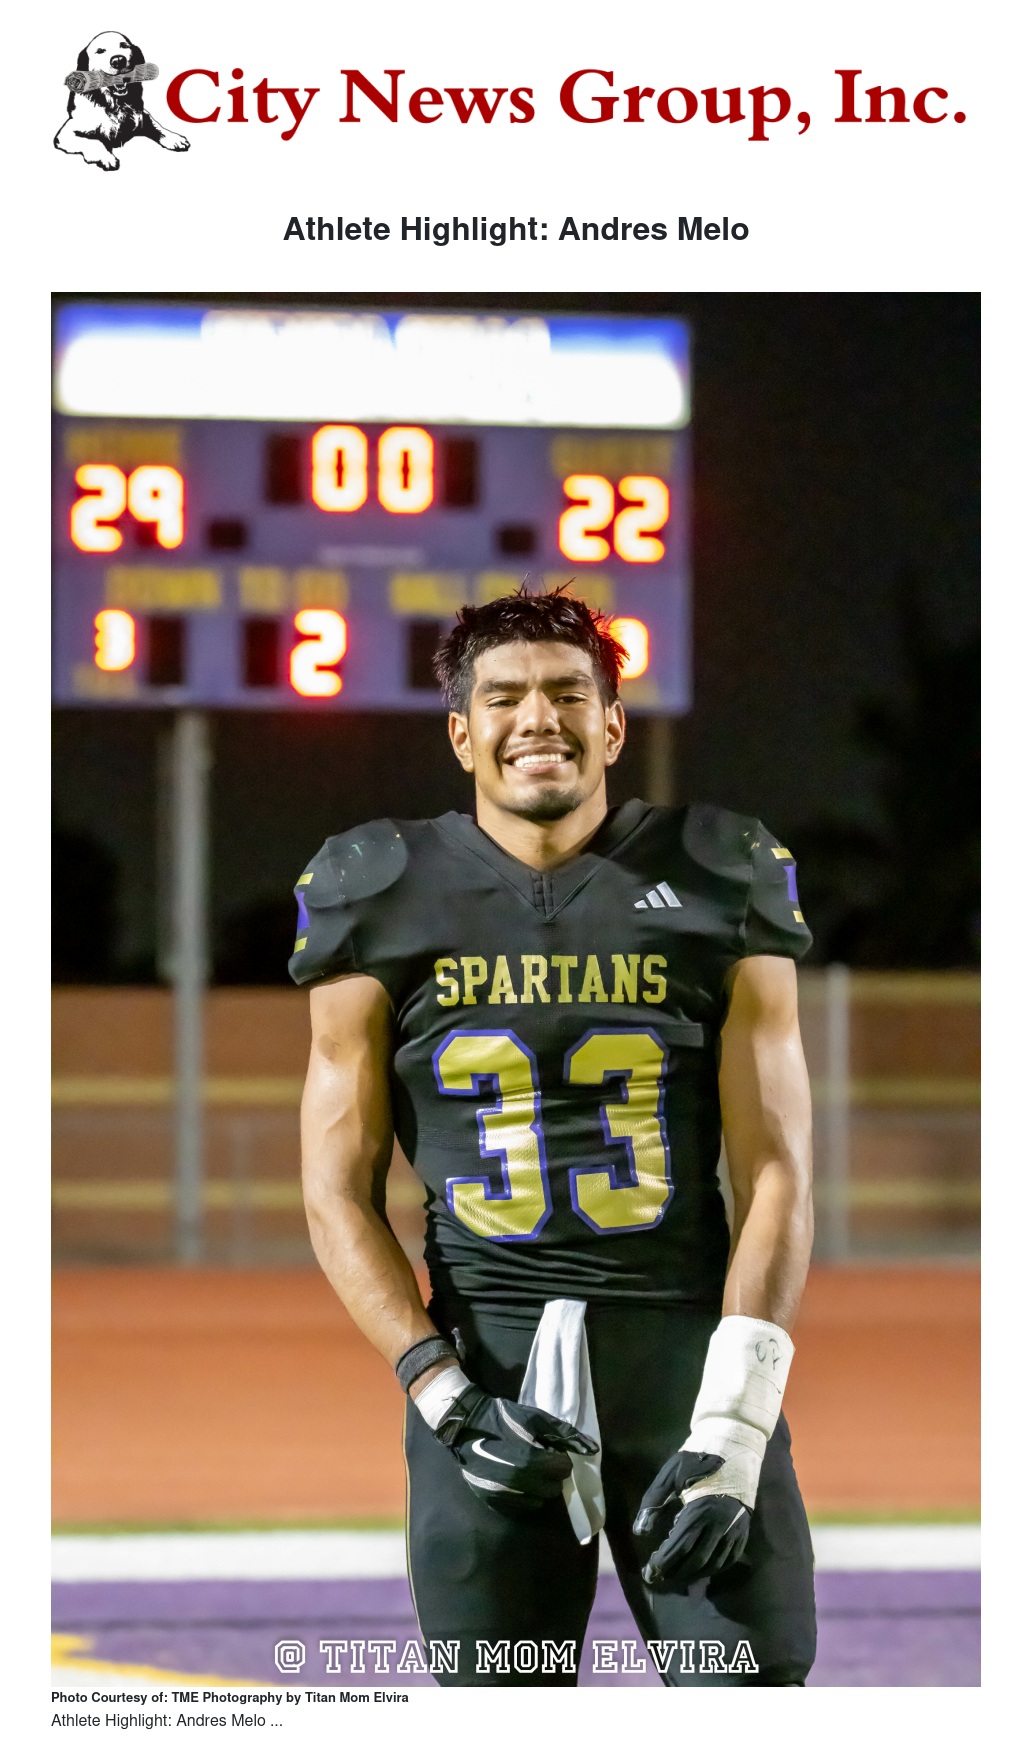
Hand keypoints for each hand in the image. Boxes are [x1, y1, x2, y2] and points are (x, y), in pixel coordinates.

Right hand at [433, 1383, 597, 1506]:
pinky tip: (519, 1482)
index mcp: (532, 1461)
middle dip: (552, 1475)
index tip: (552, 1451)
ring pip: (539, 1501)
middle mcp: (519, 1483)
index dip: (561, 1459)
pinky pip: (521, 1508)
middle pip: (554, 1489)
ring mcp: (505, 1495)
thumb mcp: (536, 1418)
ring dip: (540, 1488)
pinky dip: (525, 1497)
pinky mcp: (494, 1501)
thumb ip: (565, 1435)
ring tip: (530, 1472)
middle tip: (542, 1462)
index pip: (564, 1470)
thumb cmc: (504, 1419)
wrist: (467, 1427)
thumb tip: (592, 1449)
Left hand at [634, 1450, 751, 1587]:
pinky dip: (714, 1568)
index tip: (649, 1572)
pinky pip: (729, 1559)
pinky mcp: (744, 1529)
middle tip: (658, 1577)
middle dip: (674, 1572)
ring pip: (714, 1564)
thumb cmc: (698, 1456)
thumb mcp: (670, 1474)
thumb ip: (653, 1502)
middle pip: (696, 1560)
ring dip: (693, 1574)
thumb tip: (639, 1531)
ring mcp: (735, 1529)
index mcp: (701, 1510)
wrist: (735, 1442)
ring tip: (675, 1574)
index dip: (662, 1563)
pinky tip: (700, 1567)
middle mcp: (720, 1524)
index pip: (679, 1547)